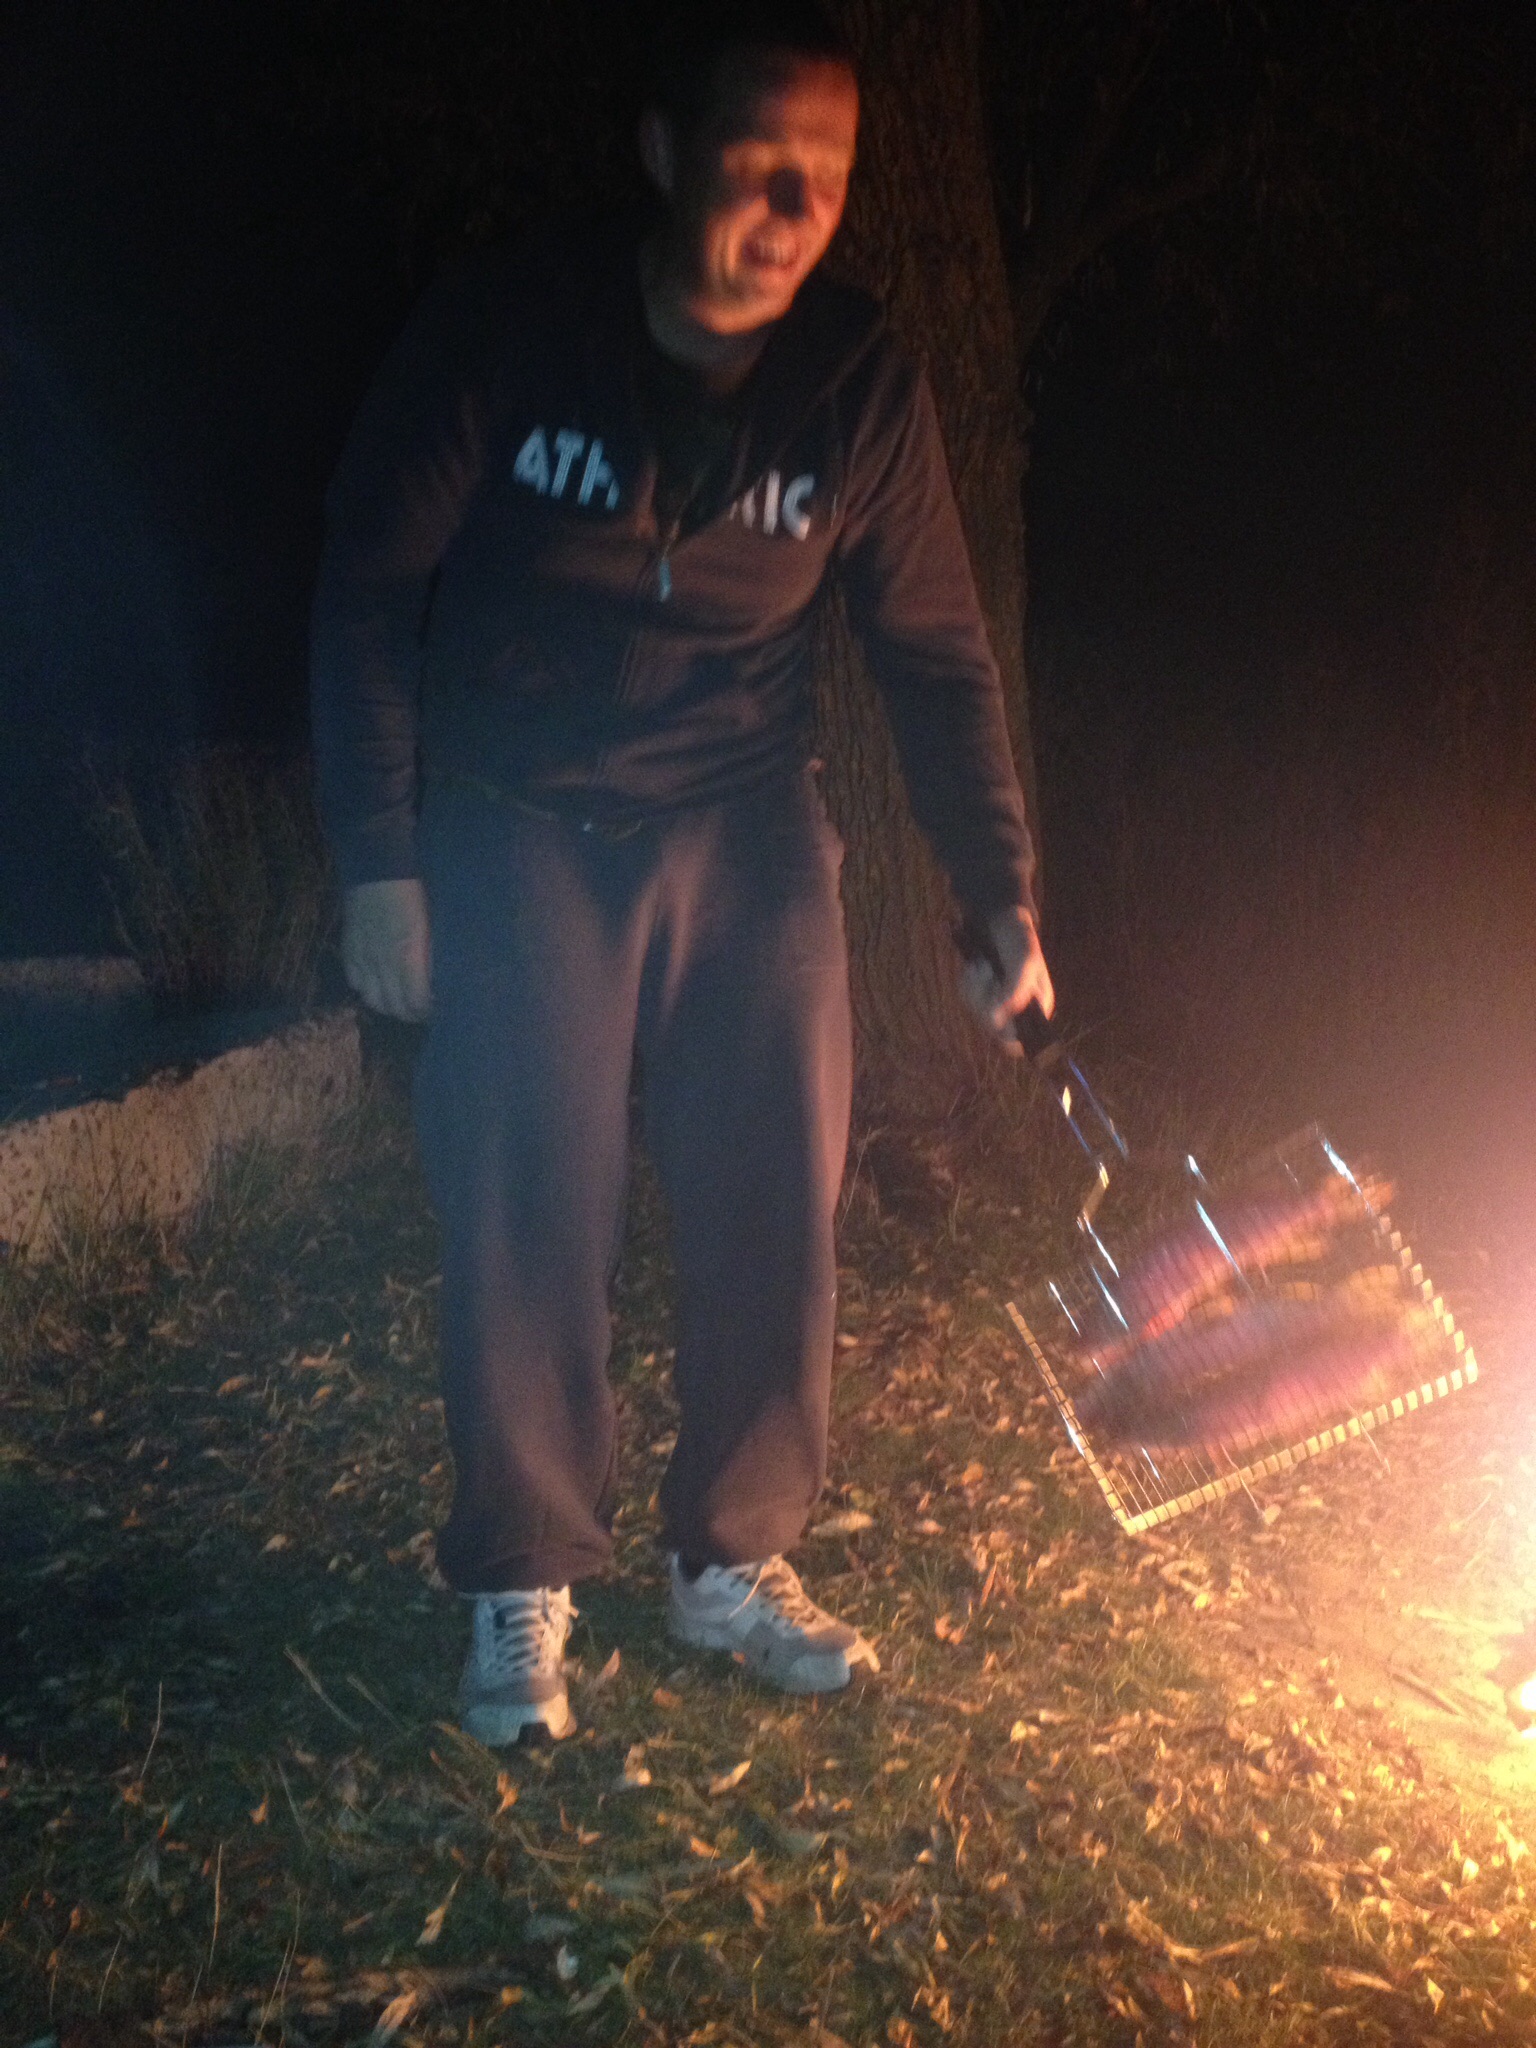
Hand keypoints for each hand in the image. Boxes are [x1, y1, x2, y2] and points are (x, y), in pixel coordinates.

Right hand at [341, 879, 431, 1020]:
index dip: (426, 1011)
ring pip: (372, 1000)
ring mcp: (363, 960)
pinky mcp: (349, 952)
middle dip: (409, 1014)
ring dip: (387, 1006)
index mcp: (408, 958)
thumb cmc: (412, 896)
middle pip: (394, 1007)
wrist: (377, 872)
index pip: (416, 1002)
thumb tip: (435, 982)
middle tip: (420, 1011)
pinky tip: (377, 984)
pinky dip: (366, 989)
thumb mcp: (429, 928)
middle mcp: (383, 965)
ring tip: (398, 1002)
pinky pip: (354, 983)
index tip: (435, 1009)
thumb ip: (428, 958)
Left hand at [958, 905, 1053, 1056]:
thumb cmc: (1020, 940)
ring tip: (982, 964)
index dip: (1005, 1034)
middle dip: (983, 998)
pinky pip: (966, 997)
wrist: (1002, 919)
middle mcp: (1018, 1010)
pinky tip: (975, 965)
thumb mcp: (1023, 963)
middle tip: (985, 970)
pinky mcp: (981, 992)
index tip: (992, 1015)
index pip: (1019, 1041)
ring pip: (976, 1011)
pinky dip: (967, 981)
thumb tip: (995, 1021)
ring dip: (974, 986)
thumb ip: (1014, 993)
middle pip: (992, 1026)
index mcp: (1037, 1008)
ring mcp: (998, 1002)